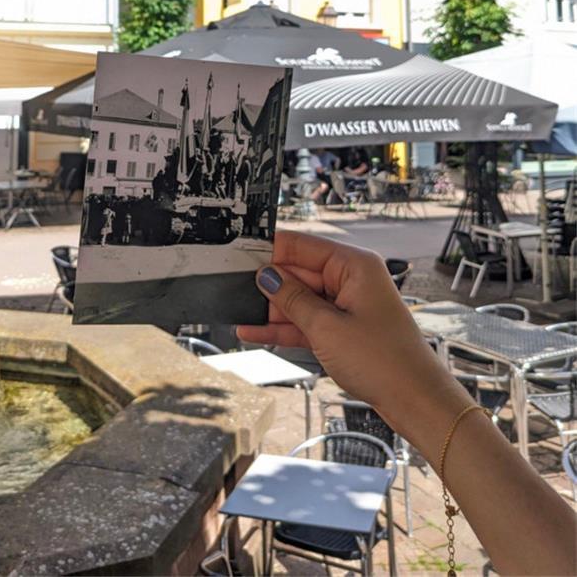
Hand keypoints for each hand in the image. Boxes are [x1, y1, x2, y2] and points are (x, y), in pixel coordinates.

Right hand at [237, 231, 469, 436]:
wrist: (416, 401)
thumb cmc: (384, 361)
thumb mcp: (327, 327)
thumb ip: (292, 299)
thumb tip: (266, 276)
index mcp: (353, 265)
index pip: (302, 245)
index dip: (270, 250)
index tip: (239, 254)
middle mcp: (350, 278)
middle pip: (299, 272)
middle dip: (268, 283)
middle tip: (231, 288)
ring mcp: (347, 304)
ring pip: (300, 298)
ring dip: (272, 309)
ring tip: (238, 312)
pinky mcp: (343, 328)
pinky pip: (307, 320)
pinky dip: (285, 327)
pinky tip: (254, 330)